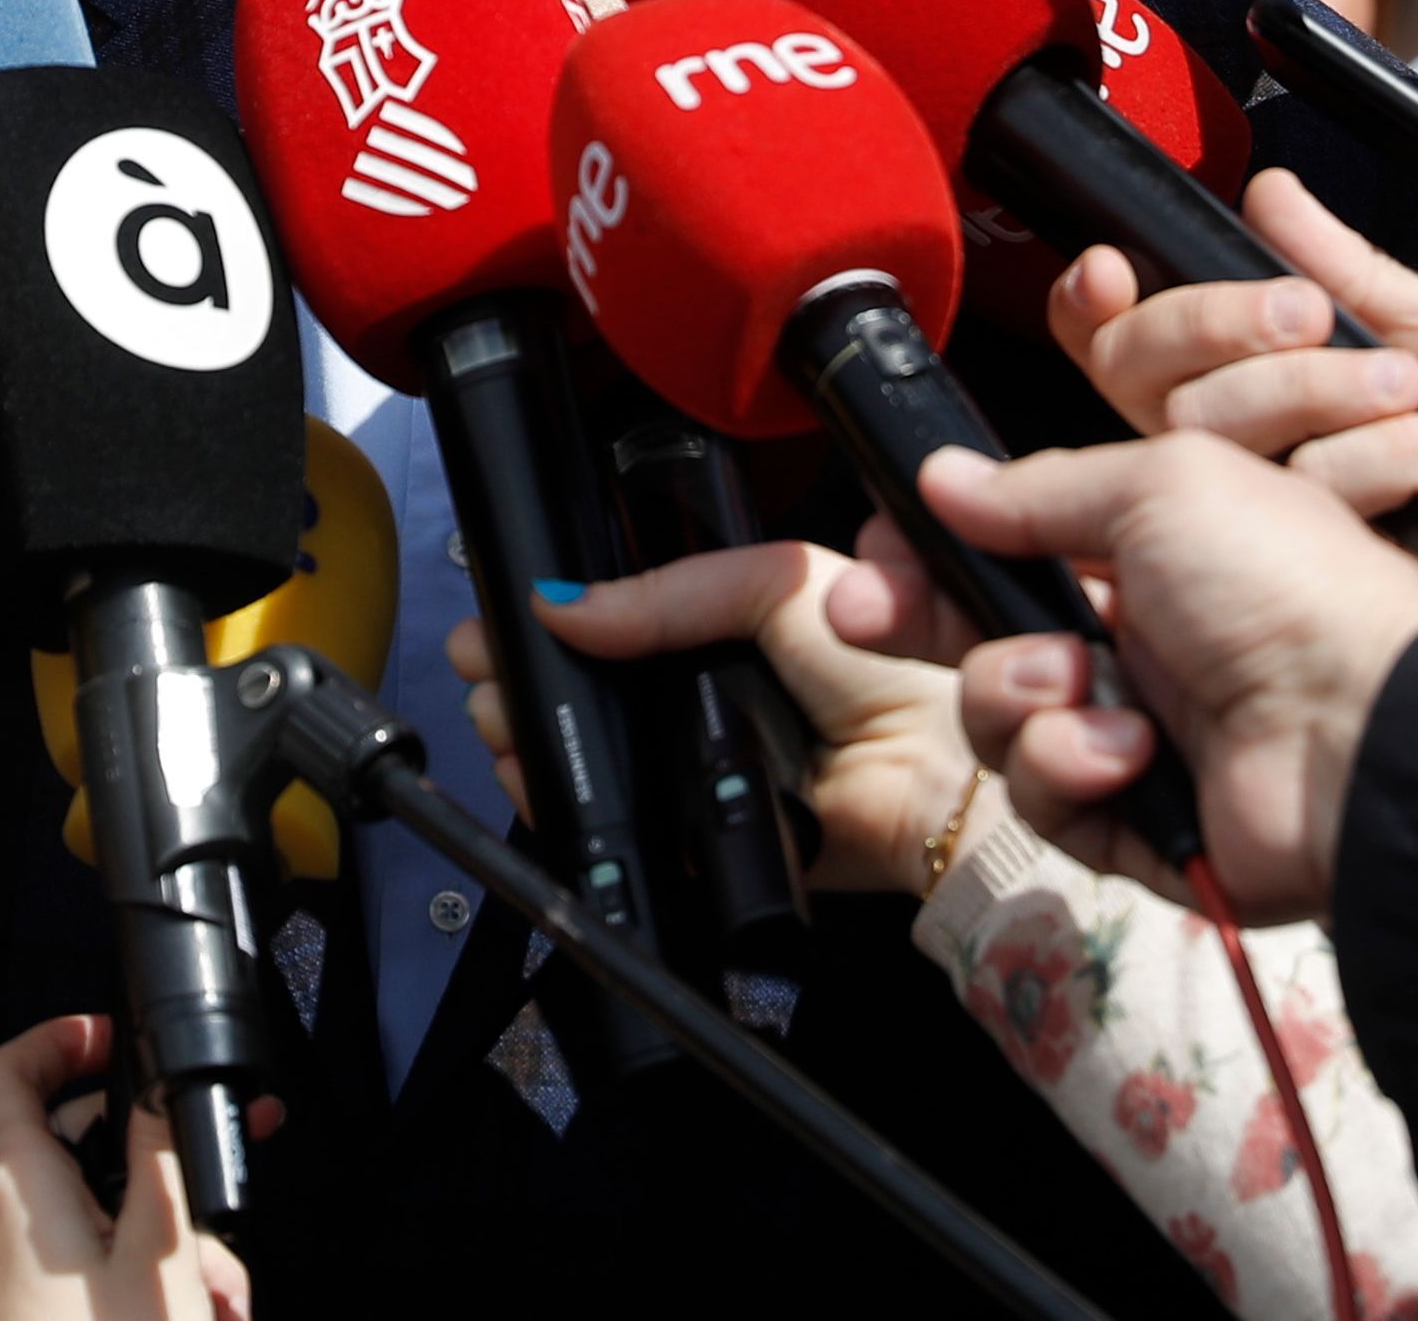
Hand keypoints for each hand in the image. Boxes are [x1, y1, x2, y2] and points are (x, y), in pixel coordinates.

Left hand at [0, 1015, 253, 1320]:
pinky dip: (136, 1268)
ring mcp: (1, 1268)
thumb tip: (159, 1100)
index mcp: (13, 1187)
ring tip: (217, 1286)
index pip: (5, 1073)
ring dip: (162, 1234)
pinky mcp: (19, 1303)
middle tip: (212, 1181)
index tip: (112, 1038)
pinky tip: (194, 1305)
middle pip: (73, 1146)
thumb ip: (159, 1161)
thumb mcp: (157, 1252)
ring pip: (91, 1211)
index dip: (61, 1041)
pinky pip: (80, 1258)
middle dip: (155, 1165)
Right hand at [459, 540, 978, 895]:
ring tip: (500, 717)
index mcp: (718, 631)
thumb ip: (668, 590)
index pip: (608, 621)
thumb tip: (565, 602)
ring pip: (588, 753)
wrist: (934, 769)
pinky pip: (618, 819)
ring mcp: (694, 764)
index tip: (496, 619)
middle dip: (521, 677)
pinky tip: (533, 775)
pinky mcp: (697, 830)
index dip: (547, 619)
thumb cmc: (884, 665)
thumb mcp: (771, 586)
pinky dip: (568, 801)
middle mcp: (700, 698)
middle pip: (583, 689)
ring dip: (531, 735)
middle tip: (483, 668)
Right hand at [921, 436, 1417, 922]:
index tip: (882, 545)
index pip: (1013, 548)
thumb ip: (1039, 487)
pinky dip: (1072, 769)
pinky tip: (1128, 749)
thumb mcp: (1163, 483)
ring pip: (1002, 720)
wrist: (1365, 727)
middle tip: (867, 613)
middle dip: (922, 620)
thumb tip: (946, 478)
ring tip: (1074, 684)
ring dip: (1017, 695)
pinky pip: (1050, 800)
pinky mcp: (1141, 825)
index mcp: (1154, 553)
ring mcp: (1142, 736)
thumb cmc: (1288, 584)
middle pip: (986, 635)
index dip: (938, 550)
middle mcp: (1143, 642)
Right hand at [1045, 173, 1417, 654]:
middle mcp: (1249, 450)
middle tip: (1314, 320)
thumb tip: (1273, 196)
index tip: (1116, 270)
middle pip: (1143, 368)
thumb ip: (1356, 272)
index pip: (1140, 337)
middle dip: (1228, 321)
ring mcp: (1259, 519)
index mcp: (1277, 379)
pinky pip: (1271, 496)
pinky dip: (1374, 462)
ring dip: (1326, 392)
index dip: (1108, 300)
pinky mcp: (1283, 578)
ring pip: (1199, 424)